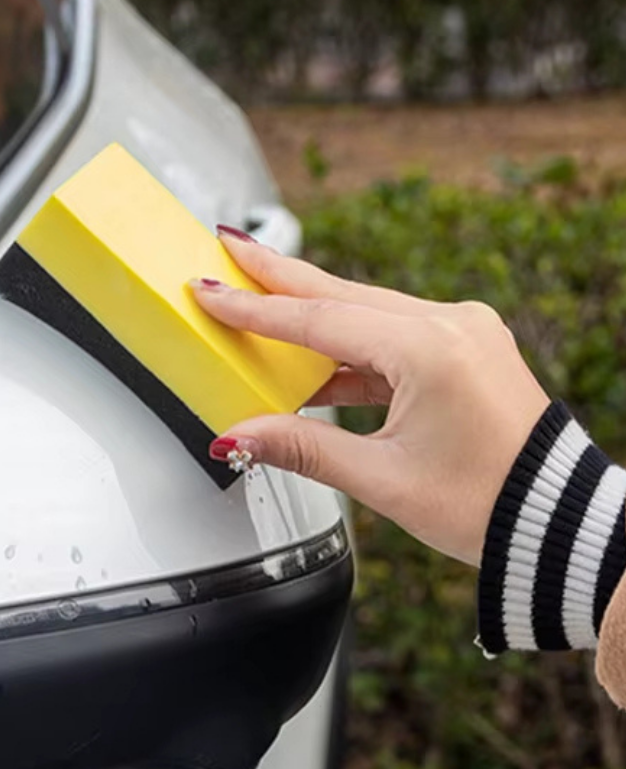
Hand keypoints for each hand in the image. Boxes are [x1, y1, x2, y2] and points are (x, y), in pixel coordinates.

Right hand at [190, 230, 550, 565]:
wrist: (560, 523)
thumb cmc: (490, 505)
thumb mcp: (383, 480)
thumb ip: (302, 447)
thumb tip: (237, 436)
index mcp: (431, 350)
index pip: (319, 320)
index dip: (255, 309)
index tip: (209, 289)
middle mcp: (450, 324)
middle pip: (339, 292)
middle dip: (277, 273)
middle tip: (228, 245)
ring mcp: (461, 330)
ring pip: (363, 308)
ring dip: (309, 308)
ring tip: (258, 296)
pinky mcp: (462, 345)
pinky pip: (388, 332)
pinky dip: (346, 344)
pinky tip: (311, 359)